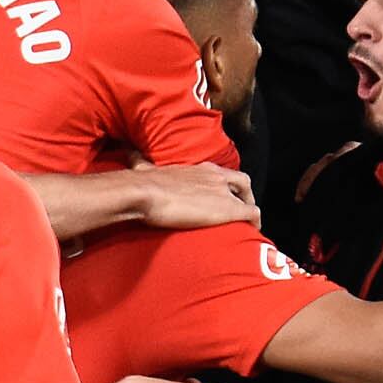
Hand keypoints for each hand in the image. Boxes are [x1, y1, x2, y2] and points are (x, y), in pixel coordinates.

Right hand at [131, 163, 260, 230]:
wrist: (146, 193)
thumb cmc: (143, 183)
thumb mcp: (143, 167)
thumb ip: (140, 160)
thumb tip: (126, 150)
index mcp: (198, 168)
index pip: (220, 172)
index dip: (225, 183)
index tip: (222, 194)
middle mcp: (215, 176)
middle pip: (242, 181)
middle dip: (244, 195)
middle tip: (240, 209)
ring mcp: (223, 192)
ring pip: (249, 198)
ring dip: (249, 209)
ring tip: (246, 224)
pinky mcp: (228, 209)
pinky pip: (251, 214)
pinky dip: (255, 222)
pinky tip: (252, 231)